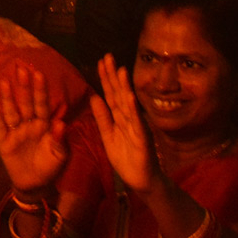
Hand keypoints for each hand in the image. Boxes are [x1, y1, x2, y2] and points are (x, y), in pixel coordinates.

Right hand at [0, 64, 68, 194]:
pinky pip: (0, 127)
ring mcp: (15, 132)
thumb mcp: (59, 155)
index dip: (40, 90)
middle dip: (23, 87)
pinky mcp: (4, 142)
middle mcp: (28, 124)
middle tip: (21, 69)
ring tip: (4, 82)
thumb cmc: (50, 167)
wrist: (35, 185)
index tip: (39, 74)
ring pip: (11, 111)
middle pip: (25, 103)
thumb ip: (59, 139)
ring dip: (8, 97)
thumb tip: (61, 123)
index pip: (42, 104)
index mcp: (44, 125)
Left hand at [89, 53, 160, 195]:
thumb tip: (94, 97)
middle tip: (107, 56)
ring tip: (120, 70)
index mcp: (119, 119)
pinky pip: (136, 122)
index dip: (105, 79)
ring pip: (128, 104)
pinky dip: (133, 108)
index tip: (100, 62)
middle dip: (112, 76)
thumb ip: (102, 118)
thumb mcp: (108, 137)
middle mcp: (129, 119)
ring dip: (124, 87)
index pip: (110, 95)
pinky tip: (129, 96)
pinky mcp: (142, 138)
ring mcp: (137, 127)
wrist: (141, 181)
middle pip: (118, 94)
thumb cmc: (126, 159)